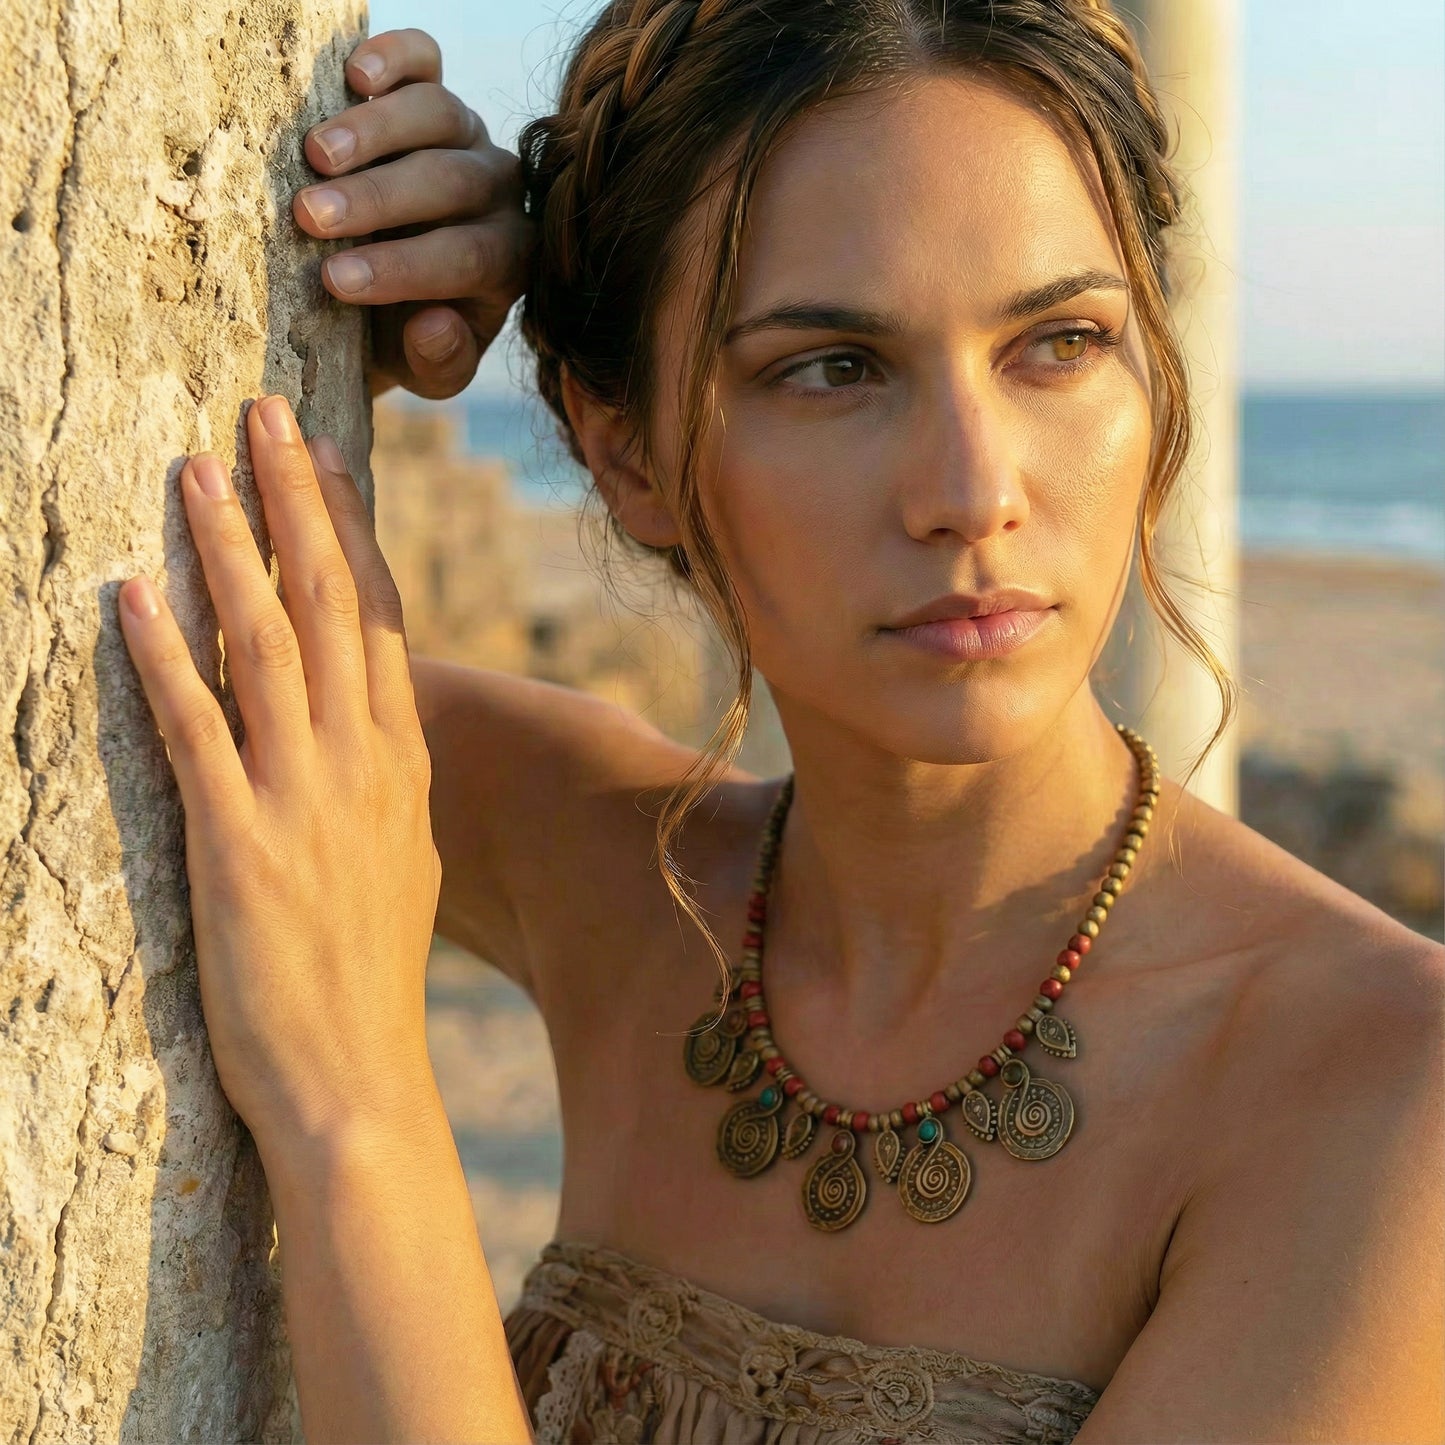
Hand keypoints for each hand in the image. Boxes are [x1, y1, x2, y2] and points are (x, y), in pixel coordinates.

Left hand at [118, 396, 440, 1144]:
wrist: (360, 1083)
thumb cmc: (368, 981)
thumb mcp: (397, 864)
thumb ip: (377, 781)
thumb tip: (360, 723)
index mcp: (399, 765)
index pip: (378, 620)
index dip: (349, 531)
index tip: (325, 460)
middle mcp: (361, 764)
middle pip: (328, 605)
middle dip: (294, 502)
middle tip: (263, 414)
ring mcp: (303, 800)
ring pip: (266, 646)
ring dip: (229, 549)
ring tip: (197, 468)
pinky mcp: (238, 846)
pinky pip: (196, 731)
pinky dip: (161, 657)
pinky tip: (129, 595)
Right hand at [293, 28, 532, 399]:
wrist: (391, 291)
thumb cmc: (409, 333)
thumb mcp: (428, 370)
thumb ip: (440, 362)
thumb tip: (434, 325)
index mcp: (508, 260)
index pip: (467, 258)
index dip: (404, 269)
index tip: (337, 282)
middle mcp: (497, 192)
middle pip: (449, 183)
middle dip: (378, 201)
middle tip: (310, 216)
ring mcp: (466, 134)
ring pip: (437, 114)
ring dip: (374, 132)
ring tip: (316, 154)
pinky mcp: (432, 89)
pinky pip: (425, 61)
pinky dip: (394, 58)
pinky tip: (354, 73)